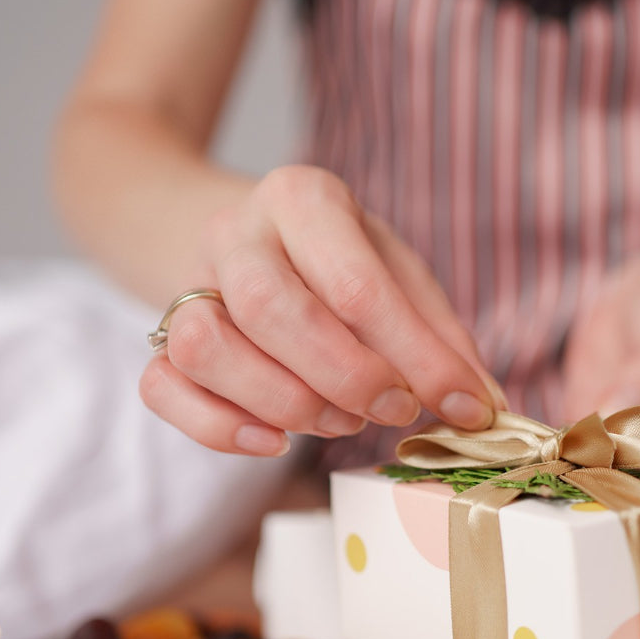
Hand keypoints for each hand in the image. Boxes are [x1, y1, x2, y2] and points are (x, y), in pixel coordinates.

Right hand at [139, 166, 502, 455]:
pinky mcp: (158, 336)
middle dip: (346, 378)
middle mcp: (236, 231)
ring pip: (205, 346)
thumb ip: (438, 336)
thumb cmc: (334, 262)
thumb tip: (481, 405)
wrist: (242, 238)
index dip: (415, 357)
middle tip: (394, 411)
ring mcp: (188, 283)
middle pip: (272, 310)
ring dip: (283, 402)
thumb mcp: (396, 273)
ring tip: (338, 419)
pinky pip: (162, 386)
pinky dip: (217, 426)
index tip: (461, 404)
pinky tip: (271, 441)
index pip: (357, 284)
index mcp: (304, 198)